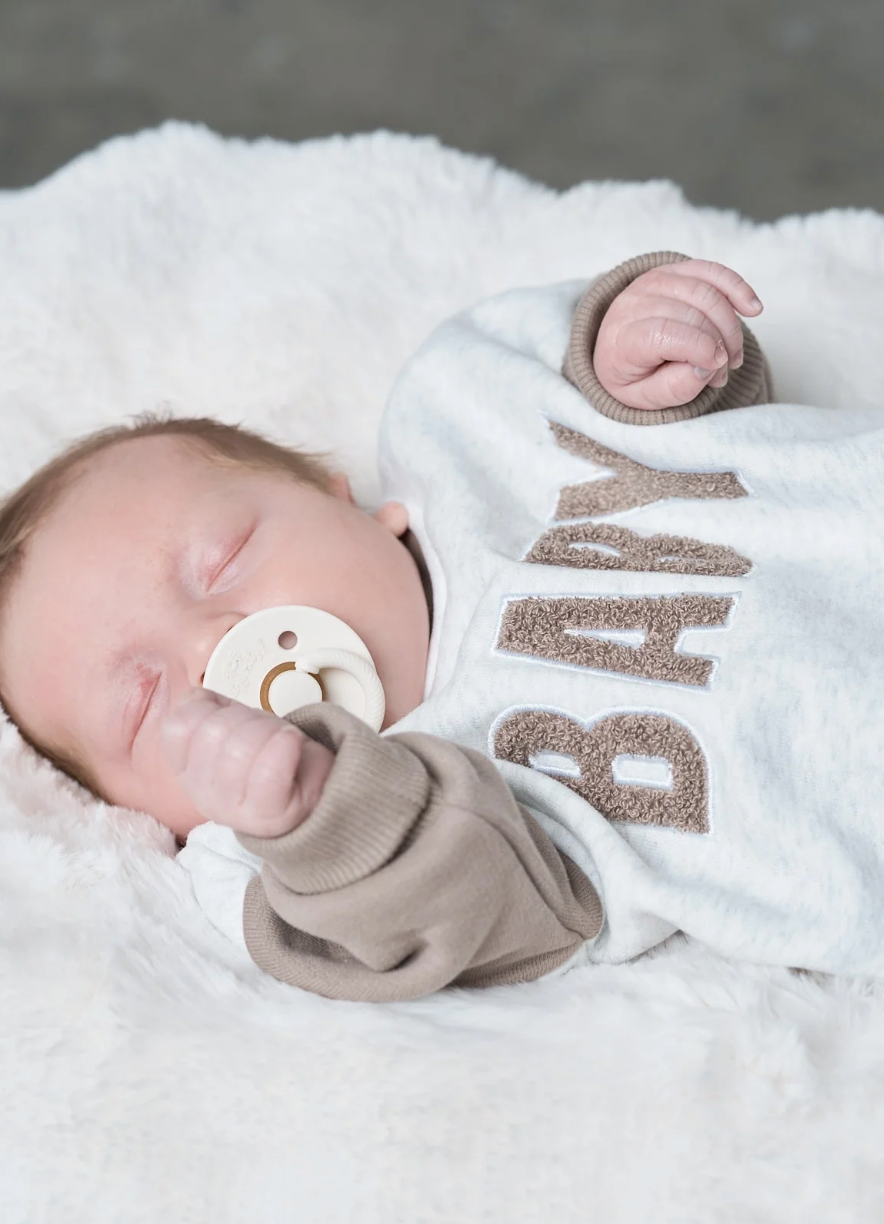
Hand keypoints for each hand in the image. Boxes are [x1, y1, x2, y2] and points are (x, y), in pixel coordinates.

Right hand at [161, 688, 333, 837]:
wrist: (310, 786)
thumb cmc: (268, 754)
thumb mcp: (231, 724)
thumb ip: (204, 708)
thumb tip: (196, 697)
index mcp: (186, 770)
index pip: (178, 727)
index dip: (206, 708)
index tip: (229, 714)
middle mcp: (202, 795)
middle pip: (212, 732)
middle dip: (245, 717)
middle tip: (264, 729)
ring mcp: (232, 811)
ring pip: (239, 749)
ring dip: (269, 730)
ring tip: (282, 739)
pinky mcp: (268, 816)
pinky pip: (268, 773)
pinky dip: (284, 746)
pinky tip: (292, 742)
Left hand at [593, 259, 763, 411]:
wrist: (616, 349)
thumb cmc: (634, 377)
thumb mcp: (647, 397)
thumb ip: (675, 388)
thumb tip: (705, 368)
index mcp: (621, 339)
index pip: (663, 333)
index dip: (698, 347)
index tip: (719, 367)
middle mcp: (632, 304)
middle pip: (690, 313)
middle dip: (720, 342)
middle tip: (726, 369)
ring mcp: (651, 283)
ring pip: (704, 291)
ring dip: (730, 324)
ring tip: (733, 354)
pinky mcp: (671, 271)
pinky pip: (709, 271)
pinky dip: (735, 287)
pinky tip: (752, 309)